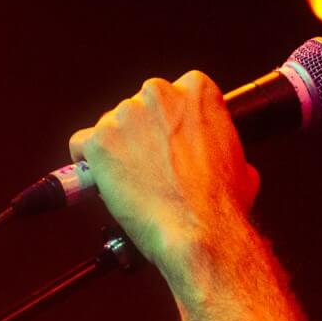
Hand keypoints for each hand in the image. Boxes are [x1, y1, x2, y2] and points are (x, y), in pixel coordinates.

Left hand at [69, 72, 260, 281]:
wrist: (199, 229)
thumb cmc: (220, 201)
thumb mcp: (241, 163)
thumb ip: (222, 146)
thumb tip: (217, 158)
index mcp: (196, 91)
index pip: (173, 94)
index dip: (170, 123)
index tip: (171, 142)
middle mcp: (158, 95)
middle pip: (139, 107)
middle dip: (143, 133)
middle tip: (152, 166)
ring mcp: (125, 116)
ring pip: (111, 127)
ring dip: (118, 150)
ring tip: (134, 182)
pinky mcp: (99, 141)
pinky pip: (81, 144)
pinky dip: (87, 163)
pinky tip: (103, 180)